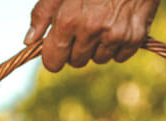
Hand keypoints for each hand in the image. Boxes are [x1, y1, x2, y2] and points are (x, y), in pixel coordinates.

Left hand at [24, 0, 159, 72]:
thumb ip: (42, 13)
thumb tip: (29, 40)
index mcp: (69, 20)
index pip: (53, 61)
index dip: (53, 56)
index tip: (56, 49)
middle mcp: (91, 30)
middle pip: (76, 61)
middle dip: (75, 49)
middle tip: (82, 26)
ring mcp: (115, 35)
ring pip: (98, 59)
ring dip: (97, 47)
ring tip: (102, 21)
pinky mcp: (135, 36)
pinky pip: (120, 56)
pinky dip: (117, 46)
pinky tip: (117, 24)